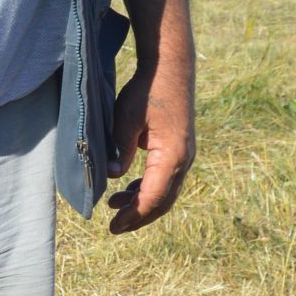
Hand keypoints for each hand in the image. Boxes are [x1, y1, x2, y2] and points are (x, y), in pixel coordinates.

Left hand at [107, 69, 194, 233]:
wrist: (171, 68)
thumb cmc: (148, 90)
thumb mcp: (127, 119)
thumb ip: (120, 150)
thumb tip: (111, 177)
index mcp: (172, 156)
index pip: (153, 198)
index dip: (133, 215)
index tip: (114, 227)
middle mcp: (183, 160)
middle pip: (163, 202)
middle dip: (139, 217)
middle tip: (114, 228)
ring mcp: (185, 155)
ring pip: (165, 192)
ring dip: (142, 202)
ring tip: (114, 205)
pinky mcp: (180, 149)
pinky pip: (166, 178)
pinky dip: (148, 188)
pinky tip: (129, 189)